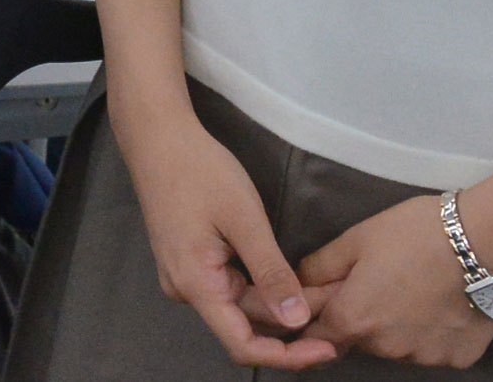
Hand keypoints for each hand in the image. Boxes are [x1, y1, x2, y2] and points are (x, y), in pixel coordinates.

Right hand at [119, 112, 335, 369]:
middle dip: (290, 321)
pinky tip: (286, 277)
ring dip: (276, 302)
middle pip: (244, 323)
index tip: (326, 347)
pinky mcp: (189, 261)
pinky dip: (259, 286)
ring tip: (320, 290)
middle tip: (335, 305)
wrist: (157, 136)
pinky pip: (228, 286)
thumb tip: (298, 321)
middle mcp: (185, 289)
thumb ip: (271, 273)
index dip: (287, 356)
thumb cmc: (200, 171)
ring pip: (238, 304)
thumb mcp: (245, 218)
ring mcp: (185, 276)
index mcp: (195, 284)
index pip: (243, 345)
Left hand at [293, 196, 492, 368]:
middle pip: (360, 338)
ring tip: (417, 285)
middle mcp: (385, 349)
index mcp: (354, 319)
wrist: (487, 242)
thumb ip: (320, 268)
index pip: (318, 335)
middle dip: (363, 314)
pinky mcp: (456, 360)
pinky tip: (442, 301)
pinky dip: (431, 331)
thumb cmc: (417, 233)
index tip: (333, 296)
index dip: (321, 315)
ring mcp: (423, 358)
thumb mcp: (357, 238)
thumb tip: (300, 285)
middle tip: (385, 277)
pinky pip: (431, 348)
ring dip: (397, 325)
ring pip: (396, 345)